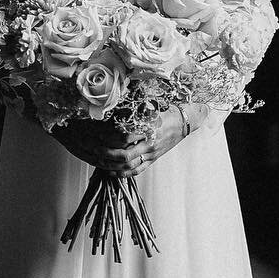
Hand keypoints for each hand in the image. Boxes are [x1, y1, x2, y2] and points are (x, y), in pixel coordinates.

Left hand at [52, 105, 206, 175]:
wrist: (184, 121)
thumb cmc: (166, 110)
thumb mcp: (150, 105)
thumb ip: (133, 107)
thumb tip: (111, 104)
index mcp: (148, 126)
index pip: (124, 136)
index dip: (108, 137)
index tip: (97, 133)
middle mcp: (150, 142)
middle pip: (124, 154)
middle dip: (106, 153)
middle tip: (94, 148)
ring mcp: (152, 153)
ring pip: (129, 164)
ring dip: (112, 164)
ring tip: (99, 159)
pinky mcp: (153, 159)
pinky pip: (137, 170)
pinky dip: (122, 173)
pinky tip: (112, 171)